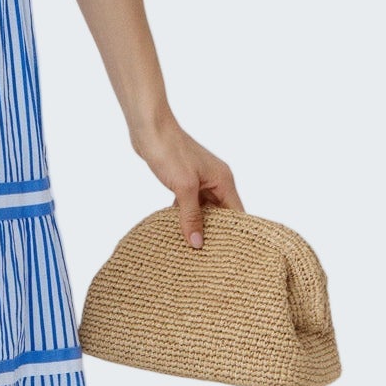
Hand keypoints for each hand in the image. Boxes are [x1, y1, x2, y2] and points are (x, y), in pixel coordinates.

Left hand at [130, 116, 242, 247]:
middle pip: (221, 213)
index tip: (229, 254)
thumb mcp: (183, 188)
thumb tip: (197, 244)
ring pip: (203, 209)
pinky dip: (184, 215)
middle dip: (215, 232)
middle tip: (208, 257)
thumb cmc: (170, 152)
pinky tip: (177, 229)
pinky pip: (189, 203)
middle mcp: (215, 180)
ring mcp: (199, 180)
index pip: (236, 213)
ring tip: (193, 248)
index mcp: (223, 180)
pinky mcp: (184, 180)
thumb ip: (191, 216)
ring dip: (197, 224)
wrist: (149, 129)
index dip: (234, 233)